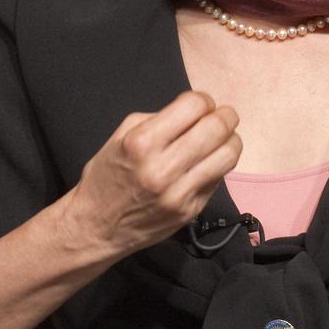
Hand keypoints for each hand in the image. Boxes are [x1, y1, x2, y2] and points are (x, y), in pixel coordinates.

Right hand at [68, 90, 241, 259]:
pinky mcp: (190, 211)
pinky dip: (218, 165)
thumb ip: (158, 119)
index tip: (202, 104)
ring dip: (231, 140)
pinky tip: (208, 162)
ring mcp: (179, 194)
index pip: (193, 106)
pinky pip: (218, 179)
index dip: (203, 100)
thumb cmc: (106, 176)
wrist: (96, 227)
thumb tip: (195, 111)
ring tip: (223, 138)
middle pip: (216, 129)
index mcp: (142, 143)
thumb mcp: (121, 136)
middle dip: (226, 116)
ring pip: (228, 156)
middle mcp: (162, 168)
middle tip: (223, 116)